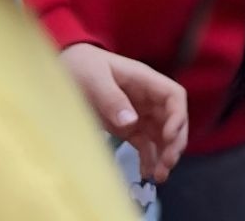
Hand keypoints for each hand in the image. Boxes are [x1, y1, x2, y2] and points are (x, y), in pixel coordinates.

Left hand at [60, 43, 188, 182]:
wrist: (67, 68)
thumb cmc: (83, 67)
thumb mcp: (94, 79)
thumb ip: (112, 99)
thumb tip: (131, 122)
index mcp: (145, 81)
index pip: (174, 96)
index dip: (178, 116)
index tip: (169, 136)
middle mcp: (148, 98)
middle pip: (173, 120)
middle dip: (174, 142)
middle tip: (167, 164)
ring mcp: (139, 114)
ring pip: (162, 136)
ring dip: (165, 155)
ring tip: (159, 176)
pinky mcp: (129, 128)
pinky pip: (145, 144)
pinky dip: (148, 159)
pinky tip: (146, 174)